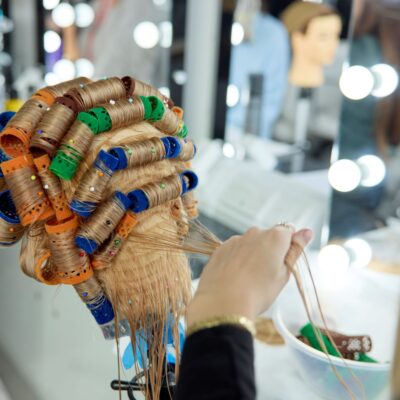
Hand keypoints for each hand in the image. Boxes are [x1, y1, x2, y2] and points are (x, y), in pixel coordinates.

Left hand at [187, 226, 312, 325]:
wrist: (223, 302)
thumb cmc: (259, 292)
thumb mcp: (284, 273)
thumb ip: (295, 250)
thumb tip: (307, 231)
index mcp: (275, 237)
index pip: (289, 230)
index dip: (288, 245)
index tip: (284, 261)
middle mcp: (255, 232)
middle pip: (268, 236)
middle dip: (269, 250)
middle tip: (267, 274)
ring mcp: (236, 239)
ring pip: (249, 244)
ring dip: (252, 254)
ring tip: (249, 279)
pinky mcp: (220, 248)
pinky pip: (234, 250)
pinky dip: (236, 259)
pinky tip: (235, 277)